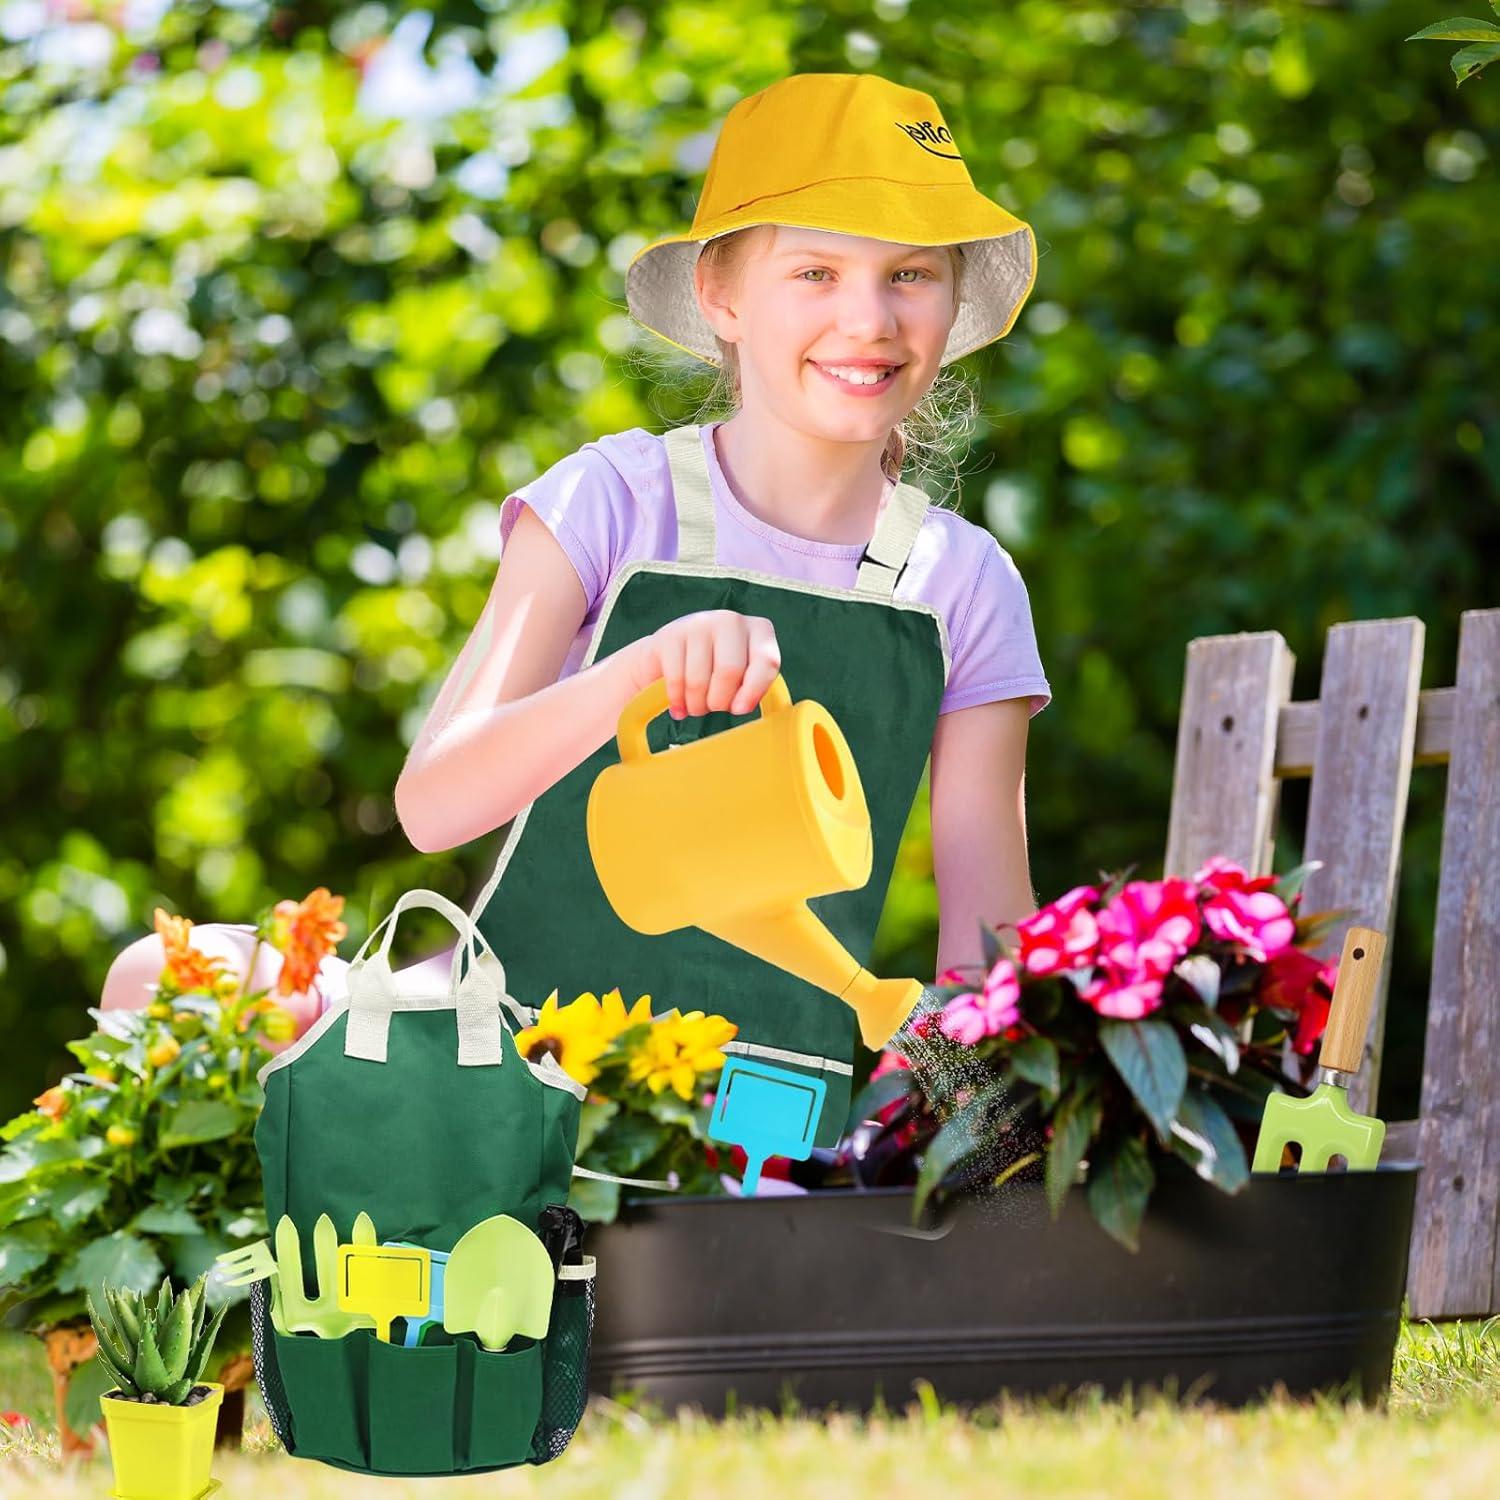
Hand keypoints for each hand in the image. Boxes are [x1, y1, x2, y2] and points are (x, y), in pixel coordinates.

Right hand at [630, 610, 782, 718]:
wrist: (670, 656)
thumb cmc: (716, 671)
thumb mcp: (742, 676)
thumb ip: (752, 689)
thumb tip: (741, 707)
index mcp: (758, 630)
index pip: (766, 661)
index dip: (753, 691)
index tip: (740, 710)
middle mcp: (730, 621)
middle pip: (730, 671)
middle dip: (719, 701)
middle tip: (714, 707)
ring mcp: (699, 624)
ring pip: (699, 679)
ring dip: (697, 704)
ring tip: (695, 706)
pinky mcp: (670, 635)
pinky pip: (676, 679)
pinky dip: (677, 699)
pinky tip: (678, 704)